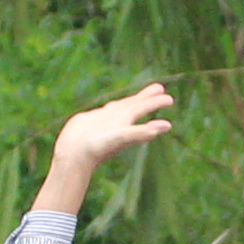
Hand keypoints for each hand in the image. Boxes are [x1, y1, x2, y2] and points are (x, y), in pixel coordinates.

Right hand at [39, 81, 175, 208]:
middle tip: (160, 88)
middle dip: (146, 98)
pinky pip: (104, 112)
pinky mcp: (91, 120)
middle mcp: (117, 121)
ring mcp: (104, 121)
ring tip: (138, 97)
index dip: (155, 102)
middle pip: (135, 105)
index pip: (143, 108)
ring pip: (120, 107)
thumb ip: (143, 131)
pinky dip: (110, 109)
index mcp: (126, 122)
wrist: (74, 155)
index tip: (169, 99)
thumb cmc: (98, 147)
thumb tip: (167, 125)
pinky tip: (110, 108)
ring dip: (131, 101)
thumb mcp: (122, 137)